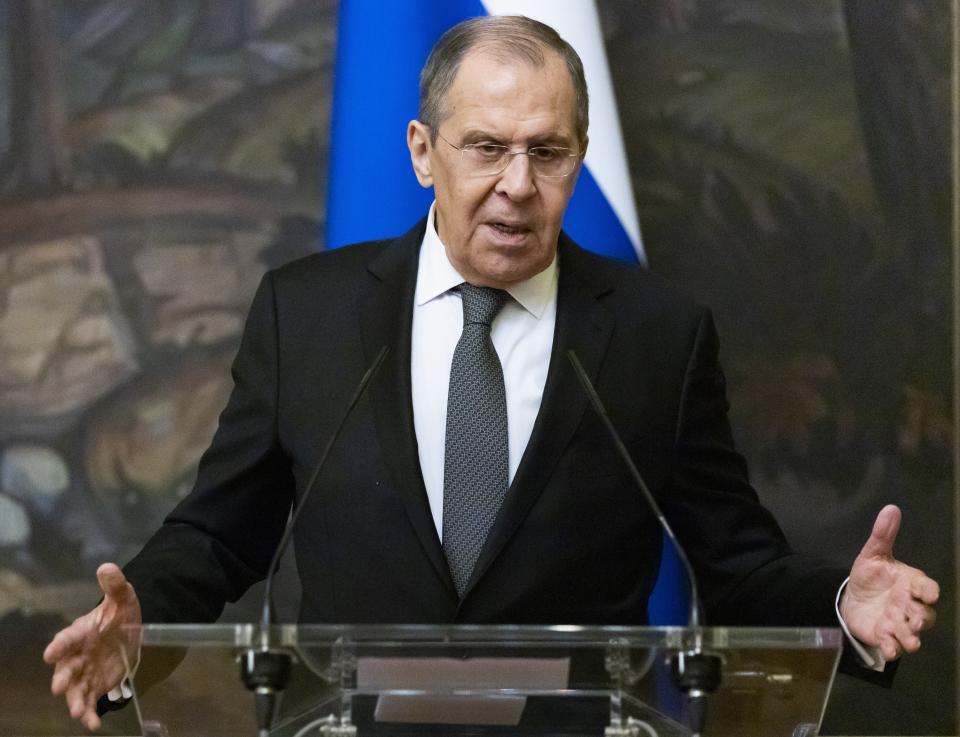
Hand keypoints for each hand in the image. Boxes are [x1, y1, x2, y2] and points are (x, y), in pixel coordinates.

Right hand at [43, 563, 141, 729]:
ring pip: (75, 689)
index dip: (59, 646)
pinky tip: (94, 724)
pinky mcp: (95, 686)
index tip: (51, 654)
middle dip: (63, 677)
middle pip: (66, 668)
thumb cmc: (119, 615)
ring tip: (78, 711)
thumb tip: (107, 566)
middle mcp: (77, 655)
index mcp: (80, 632)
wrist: (129, 632)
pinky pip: (89, 701)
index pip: (67, 638)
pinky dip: (90, 713)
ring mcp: (84, 673)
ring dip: (75, 700)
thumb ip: (115, 585)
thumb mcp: (123, 598)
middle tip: (60, 687)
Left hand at [840, 504, 938, 661]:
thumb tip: (891, 508)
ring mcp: (899, 624)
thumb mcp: (873, 554)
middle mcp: (910, 606)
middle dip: (921, 618)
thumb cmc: (870, 576)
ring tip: (906, 637)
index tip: (924, 593)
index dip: (927, 591)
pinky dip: (892, 649)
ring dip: (910, 637)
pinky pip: (894, 647)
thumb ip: (883, 535)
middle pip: (925, 616)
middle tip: (912, 618)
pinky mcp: (885, 637)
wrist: (853, 597)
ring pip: (913, 635)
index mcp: (911, 584)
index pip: (928, 589)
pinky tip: (887, 647)